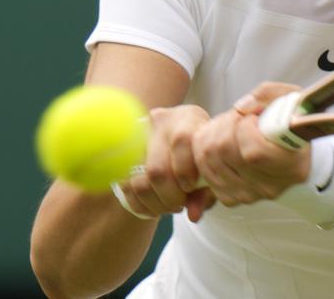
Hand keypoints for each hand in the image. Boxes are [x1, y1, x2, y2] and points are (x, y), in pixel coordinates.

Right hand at [115, 104, 214, 221]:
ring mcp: (138, 138)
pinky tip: (154, 208)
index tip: (190, 188)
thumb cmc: (202, 155)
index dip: (185, 171)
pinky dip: (140, 205)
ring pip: (138, 181)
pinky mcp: (124, 155)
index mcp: (188, 118)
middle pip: (157, 169)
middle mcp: (160, 122)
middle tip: (180, 204)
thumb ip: (206, 191)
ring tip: (169, 207)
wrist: (182, 139)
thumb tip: (193, 216)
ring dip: (155, 203)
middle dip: (170, 196)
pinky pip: (125, 187)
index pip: (181, 141)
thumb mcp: (210, 168)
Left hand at [191, 82, 309, 209]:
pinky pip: (204, 169)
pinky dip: (205, 150)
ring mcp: (249, 195)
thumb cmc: (292, 123)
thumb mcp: (289, 97)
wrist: (294, 149)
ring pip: (209, 159)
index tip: (254, 118)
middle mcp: (270, 187)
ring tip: (230, 126)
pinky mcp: (232, 197)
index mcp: (292, 166)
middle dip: (225, 124)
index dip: (245, 127)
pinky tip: (221, 141)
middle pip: (226, 153)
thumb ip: (266, 95)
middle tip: (239, 117)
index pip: (253, 152)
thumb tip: (241, 108)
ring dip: (213, 133)